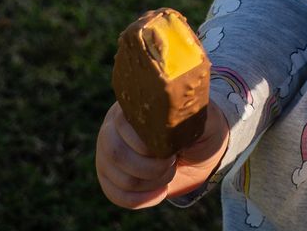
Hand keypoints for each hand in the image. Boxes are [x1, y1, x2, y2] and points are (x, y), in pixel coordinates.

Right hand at [94, 100, 226, 208]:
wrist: (200, 152)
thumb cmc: (198, 129)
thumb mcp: (199, 119)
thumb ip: (186, 116)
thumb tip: (173, 119)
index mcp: (131, 107)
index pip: (123, 124)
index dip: (148, 143)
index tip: (172, 148)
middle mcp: (111, 129)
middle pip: (117, 155)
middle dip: (152, 166)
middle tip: (172, 161)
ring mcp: (106, 155)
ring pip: (121, 180)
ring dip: (153, 182)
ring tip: (170, 172)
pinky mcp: (109, 178)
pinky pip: (117, 196)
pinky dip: (144, 198)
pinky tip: (161, 191)